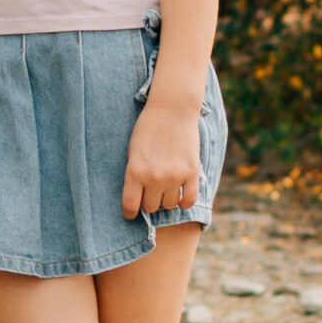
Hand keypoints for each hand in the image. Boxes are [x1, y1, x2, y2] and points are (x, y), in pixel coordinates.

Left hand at [122, 100, 201, 219]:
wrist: (172, 110)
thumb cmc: (148, 128)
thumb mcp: (132, 151)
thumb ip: (134, 174)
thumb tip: (137, 197)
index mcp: (135, 171)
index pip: (130, 206)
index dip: (130, 213)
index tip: (131, 213)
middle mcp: (154, 177)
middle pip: (151, 207)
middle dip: (149, 201)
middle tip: (150, 192)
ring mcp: (175, 176)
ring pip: (169, 205)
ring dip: (166, 199)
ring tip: (165, 187)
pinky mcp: (192, 172)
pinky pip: (189, 200)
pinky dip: (184, 201)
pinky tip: (180, 194)